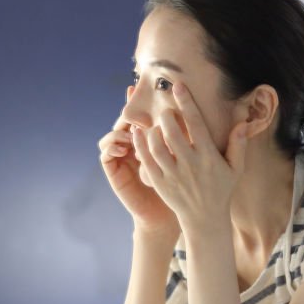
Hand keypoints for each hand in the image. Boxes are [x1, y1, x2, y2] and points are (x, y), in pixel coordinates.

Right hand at [98, 86, 179, 237]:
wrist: (168, 214)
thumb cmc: (180, 188)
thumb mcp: (185, 160)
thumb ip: (186, 138)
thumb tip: (198, 114)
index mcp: (149, 142)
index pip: (140, 118)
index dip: (136, 104)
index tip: (135, 89)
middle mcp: (132, 148)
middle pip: (123, 124)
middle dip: (126, 115)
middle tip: (134, 110)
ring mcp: (121, 159)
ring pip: (111, 136)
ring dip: (117, 130)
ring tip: (130, 130)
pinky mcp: (114, 172)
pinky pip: (106, 155)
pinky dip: (110, 146)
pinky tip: (122, 145)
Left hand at [132, 83, 246, 235]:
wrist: (204, 219)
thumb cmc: (221, 190)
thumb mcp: (236, 169)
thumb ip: (239, 145)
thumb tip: (242, 122)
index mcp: (209, 157)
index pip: (196, 125)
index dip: (187, 102)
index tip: (178, 85)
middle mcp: (189, 165)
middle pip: (173, 133)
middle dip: (167, 115)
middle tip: (166, 109)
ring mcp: (172, 175)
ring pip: (157, 145)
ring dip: (153, 129)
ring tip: (157, 124)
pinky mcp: (159, 183)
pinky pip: (146, 160)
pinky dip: (139, 144)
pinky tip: (137, 133)